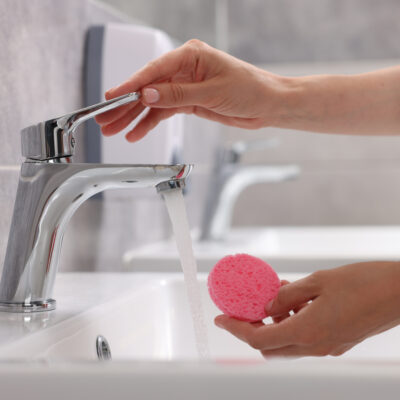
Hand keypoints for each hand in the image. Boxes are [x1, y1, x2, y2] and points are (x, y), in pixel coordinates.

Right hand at [95, 39, 286, 141]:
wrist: (267, 105)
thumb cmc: (250, 89)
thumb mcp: (212, 92)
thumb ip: (177, 95)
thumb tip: (148, 95)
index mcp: (190, 55)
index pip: (153, 71)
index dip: (130, 86)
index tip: (111, 97)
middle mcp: (184, 69)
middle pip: (148, 87)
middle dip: (126, 104)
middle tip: (106, 119)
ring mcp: (185, 86)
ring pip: (153, 102)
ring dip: (134, 117)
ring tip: (116, 129)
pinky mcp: (189, 101)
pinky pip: (164, 112)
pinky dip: (150, 122)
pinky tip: (137, 131)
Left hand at [215, 261, 399, 357]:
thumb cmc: (364, 282)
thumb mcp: (318, 281)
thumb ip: (288, 295)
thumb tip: (267, 306)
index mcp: (308, 331)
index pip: (259, 339)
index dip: (235, 330)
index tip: (221, 319)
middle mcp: (317, 346)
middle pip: (270, 347)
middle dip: (252, 330)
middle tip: (244, 309)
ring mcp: (329, 346)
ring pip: (287, 344)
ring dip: (272, 325)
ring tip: (269, 298)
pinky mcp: (338, 341)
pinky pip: (305, 337)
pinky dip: (291, 323)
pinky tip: (292, 301)